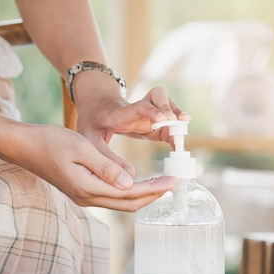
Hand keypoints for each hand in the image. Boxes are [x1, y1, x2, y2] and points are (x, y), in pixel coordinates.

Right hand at [20, 124, 175, 210]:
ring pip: (120, 202)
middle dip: (152, 195)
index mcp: (88, 188)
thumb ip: (106, 167)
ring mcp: (83, 197)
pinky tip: (138, 182)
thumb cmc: (51, 141)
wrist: (24, 146)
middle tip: (172, 184)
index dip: (154, 188)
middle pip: (128, 204)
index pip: (129, 193)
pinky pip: (111, 197)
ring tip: (161, 183)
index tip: (172, 181)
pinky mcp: (82, 191)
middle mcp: (87, 198)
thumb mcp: (81, 148)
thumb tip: (130, 182)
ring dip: (142, 194)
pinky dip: (129, 192)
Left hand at [75, 85, 190, 152]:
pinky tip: (179, 141)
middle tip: (179, 121)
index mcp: (120, 114)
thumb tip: (128, 178)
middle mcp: (136, 108)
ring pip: (166, 102)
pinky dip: (177, 127)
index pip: (138, 107)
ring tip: (183, 129)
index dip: (153, 112)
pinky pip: (169, 119)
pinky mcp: (153, 120)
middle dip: (170, 107)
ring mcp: (147, 112)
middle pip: (157, 96)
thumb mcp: (89, 139)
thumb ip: (106, 158)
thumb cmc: (92, 122)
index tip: (166, 119)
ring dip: (177, 114)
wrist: (96, 106)